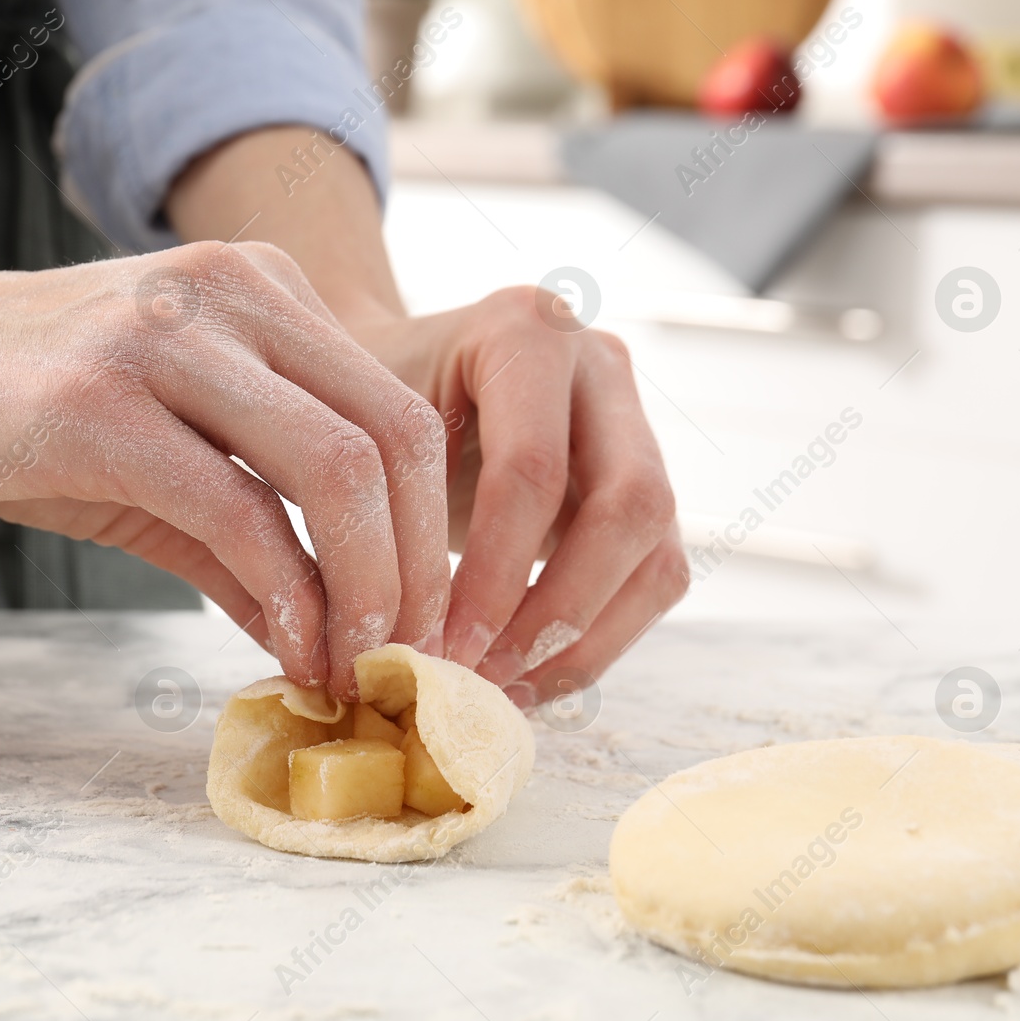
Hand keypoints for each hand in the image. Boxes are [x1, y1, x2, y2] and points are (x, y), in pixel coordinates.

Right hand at [0, 241, 450, 695]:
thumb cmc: (16, 410)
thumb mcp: (159, 468)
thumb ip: (249, 545)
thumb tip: (328, 641)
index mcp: (262, 291)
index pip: (399, 414)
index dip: (431, 531)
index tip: (420, 627)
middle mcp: (231, 292)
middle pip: (393, 437)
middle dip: (419, 569)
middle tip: (407, 660)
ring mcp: (165, 336)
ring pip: (335, 467)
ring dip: (368, 590)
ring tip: (355, 665)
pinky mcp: (97, 401)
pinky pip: (235, 506)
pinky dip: (283, 592)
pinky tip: (285, 649)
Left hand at [352, 287, 688, 705]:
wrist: (398, 377)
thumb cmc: (367, 403)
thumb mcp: (362, 427)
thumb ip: (388, 505)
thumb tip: (403, 642)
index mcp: (525, 330)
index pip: (532, 469)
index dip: (494, 573)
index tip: (444, 648)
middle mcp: (600, 364)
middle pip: (629, 507)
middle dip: (557, 611)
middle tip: (483, 675)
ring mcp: (638, 426)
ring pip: (657, 555)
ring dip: (585, 640)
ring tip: (502, 689)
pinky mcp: (647, 490)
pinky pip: (653, 581)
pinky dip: (595, 642)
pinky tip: (526, 677)